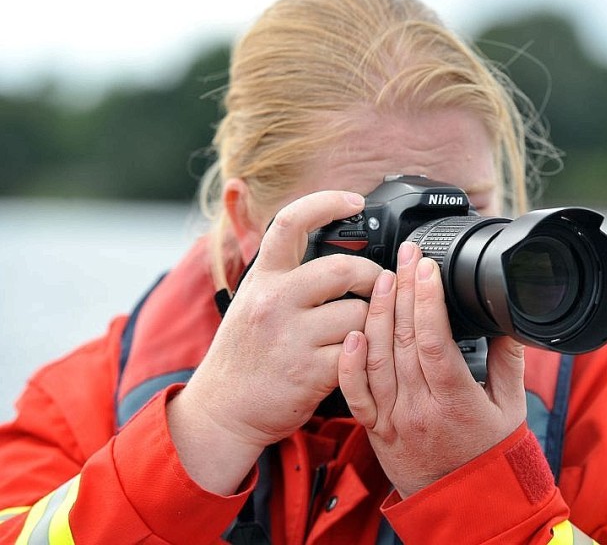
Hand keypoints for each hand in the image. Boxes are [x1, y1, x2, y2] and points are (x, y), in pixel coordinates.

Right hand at [167, 191, 381, 493]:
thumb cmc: (245, 354)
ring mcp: (290, 337)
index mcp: (262, 279)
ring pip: (359, 312)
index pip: (290, 223)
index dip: (327, 202)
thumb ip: (284, 273)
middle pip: (342, 268)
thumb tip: (325, 241)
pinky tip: (356, 356)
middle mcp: (273, 301)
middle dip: (373, 275)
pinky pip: (358, 350)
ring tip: (364, 328)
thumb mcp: (251, 301)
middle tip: (379, 286)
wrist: (222, 411)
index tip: (355, 200)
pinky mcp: (308, 372)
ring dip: (372, 320)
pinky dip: (365, 352)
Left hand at [338, 241, 526, 497]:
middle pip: (403, 340)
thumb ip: (508, 360)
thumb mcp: (511, 406)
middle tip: (404, 255)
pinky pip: (355, 393)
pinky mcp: (375, 427)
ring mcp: (393, 418)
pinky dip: (351, 362)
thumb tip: (504, 319)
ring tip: (382, 278)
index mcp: (455, 400)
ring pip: (377, 357)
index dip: (428, 299)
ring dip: (378, 313)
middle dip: (403, 290)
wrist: (464, 503)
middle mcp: (419, 408)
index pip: (434, 340)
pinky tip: (353, 331)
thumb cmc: (490, 454)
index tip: (427, 266)